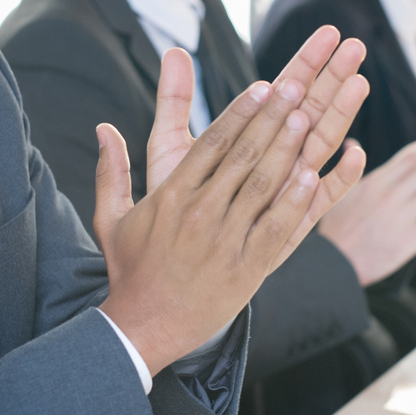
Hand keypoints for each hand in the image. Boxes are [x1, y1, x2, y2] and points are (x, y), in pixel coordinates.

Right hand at [92, 27, 368, 374]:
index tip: (264, 87)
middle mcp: (200, 212)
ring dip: (287, 148)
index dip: (240, 112)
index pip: (212, 143)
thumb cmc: (130, 272)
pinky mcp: (245, 269)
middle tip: (296, 85)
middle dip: (271, 118)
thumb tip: (102, 128)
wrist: (142, 329)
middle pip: (242, 155)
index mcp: (172, 195)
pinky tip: (313, 175)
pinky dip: (294, 201)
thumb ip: (111, 170)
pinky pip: (276, 229)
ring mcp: (224, 240)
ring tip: (309, 115)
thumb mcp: (111, 218)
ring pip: (261, 186)